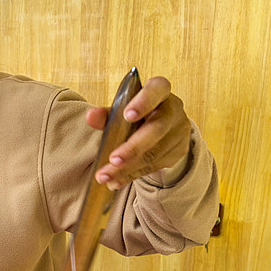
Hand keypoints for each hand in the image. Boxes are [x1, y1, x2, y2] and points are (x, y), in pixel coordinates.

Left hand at [87, 76, 190, 190]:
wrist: (160, 128)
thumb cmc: (136, 113)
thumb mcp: (122, 109)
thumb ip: (106, 114)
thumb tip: (91, 116)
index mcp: (159, 90)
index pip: (157, 90)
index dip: (144, 102)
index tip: (127, 115)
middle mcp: (173, 110)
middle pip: (157, 129)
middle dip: (133, 147)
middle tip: (113, 160)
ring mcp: (179, 132)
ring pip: (155, 153)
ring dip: (128, 168)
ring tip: (105, 177)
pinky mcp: (178, 151)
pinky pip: (154, 166)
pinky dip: (132, 175)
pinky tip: (115, 181)